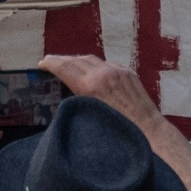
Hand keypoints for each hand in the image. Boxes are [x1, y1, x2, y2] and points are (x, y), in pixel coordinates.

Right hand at [39, 55, 162, 131]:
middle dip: (61, 60)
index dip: (51, 64)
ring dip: (77, 61)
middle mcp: (104, 73)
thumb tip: (67, 95)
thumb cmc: (117, 131)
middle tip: (50, 61)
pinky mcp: (128, 73)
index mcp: (91, 86)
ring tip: (68, 65)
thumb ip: (76, 101)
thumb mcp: (89, 117)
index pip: (65, 68)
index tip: (42, 63)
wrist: (148, 129)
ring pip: (92, 60)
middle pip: (77, 60)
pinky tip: (92, 73)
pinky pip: (107, 65)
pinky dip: (95, 66)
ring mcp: (118, 71)